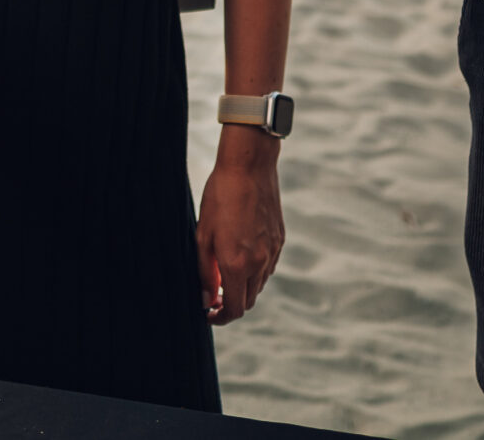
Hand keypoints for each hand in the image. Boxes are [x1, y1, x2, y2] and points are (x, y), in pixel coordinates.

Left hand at [197, 132, 283, 323]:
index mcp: (238, 264)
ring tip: (223, 273)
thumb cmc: (220, 196)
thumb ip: (204, 272)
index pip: (234, 309)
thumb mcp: (203, 234)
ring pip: (259, 285)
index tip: (208, 314)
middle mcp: (259, 263)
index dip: (220, 317)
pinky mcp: (280, 239)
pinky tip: (240, 255)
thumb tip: (204, 299)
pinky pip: (268, 267)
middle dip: (230, 304)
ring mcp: (272, 251)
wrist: (249, 166)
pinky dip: (254, 271)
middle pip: (248, 301)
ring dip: (242, 287)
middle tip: (212, 295)